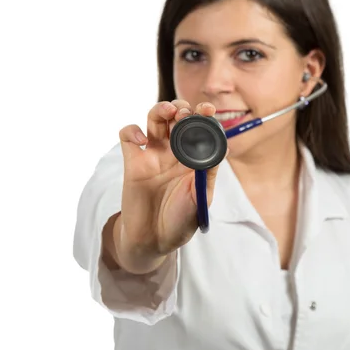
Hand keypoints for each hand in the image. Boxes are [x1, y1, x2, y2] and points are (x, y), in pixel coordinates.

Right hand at [114, 100, 222, 272]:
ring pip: (154, 119)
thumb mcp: (200, 199)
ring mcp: (152, 155)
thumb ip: (208, 173)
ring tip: (168, 112)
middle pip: (177, 117)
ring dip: (161, 109)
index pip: (200, 128)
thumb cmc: (180, 222)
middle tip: (185, 114)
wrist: (153, 241)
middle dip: (182, 108)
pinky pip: (128, 136)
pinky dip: (132, 131)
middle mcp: (174, 152)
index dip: (204, 115)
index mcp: (194, 159)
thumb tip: (221, 147)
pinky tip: (142, 141)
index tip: (207, 110)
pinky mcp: (132, 162)